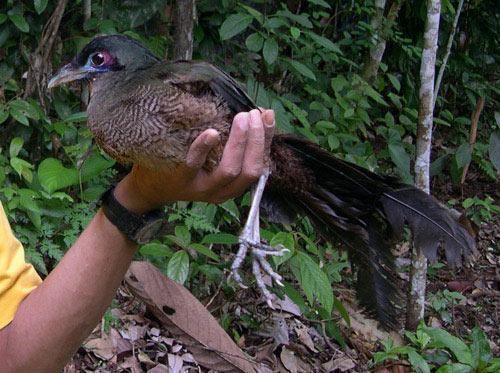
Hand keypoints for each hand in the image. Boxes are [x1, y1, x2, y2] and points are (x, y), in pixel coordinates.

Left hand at [114, 109, 274, 212]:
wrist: (150, 188)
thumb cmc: (187, 168)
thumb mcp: (214, 161)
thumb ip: (233, 143)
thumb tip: (258, 114)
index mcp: (234, 186)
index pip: (260, 166)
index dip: (266, 140)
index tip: (267, 115)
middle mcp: (222, 191)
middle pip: (250, 170)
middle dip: (256, 141)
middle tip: (252, 115)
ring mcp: (201, 188)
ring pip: (228, 170)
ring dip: (239, 142)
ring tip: (240, 117)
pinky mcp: (180, 180)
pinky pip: (194, 165)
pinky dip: (204, 148)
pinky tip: (211, 132)